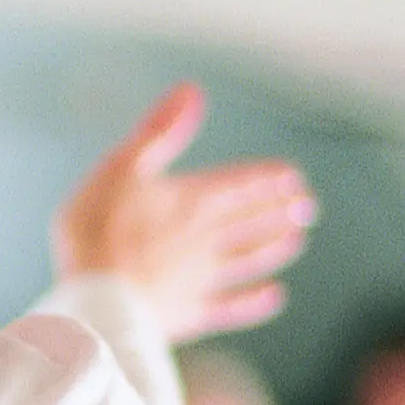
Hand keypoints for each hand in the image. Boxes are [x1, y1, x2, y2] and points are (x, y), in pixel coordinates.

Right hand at [53, 83, 315, 342]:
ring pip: (248, 260)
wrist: (96, 299)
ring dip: (273, 249)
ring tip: (296, 241)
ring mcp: (201, 278)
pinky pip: (233, 306)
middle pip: (250, 221)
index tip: (292, 177)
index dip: (267, 180)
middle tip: (307, 207)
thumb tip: (191, 91)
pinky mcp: (191, 313)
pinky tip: (275, 297)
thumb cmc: (97, 229)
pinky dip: (256, 302)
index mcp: (191, 200)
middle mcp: (205, 238)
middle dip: (279, 211)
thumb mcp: (120, 168)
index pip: (240, 185)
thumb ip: (159, 133)